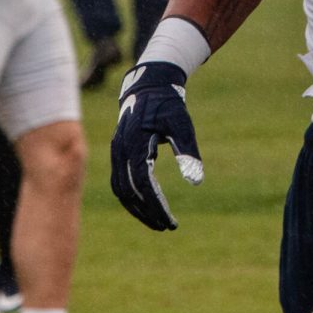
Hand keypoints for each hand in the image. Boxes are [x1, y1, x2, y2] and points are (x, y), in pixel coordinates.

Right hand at [110, 63, 203, 230]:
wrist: (148, 86)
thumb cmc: (168, 105)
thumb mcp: (182, 125)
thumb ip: (188, 152)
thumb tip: (196, 182)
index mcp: (135, 143)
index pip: (143, 184)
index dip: (155, 205)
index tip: (170, 221)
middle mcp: (120, 150)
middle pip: (129, 192)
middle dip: (147, 212)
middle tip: (167, 226)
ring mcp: (116, 152)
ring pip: (121, 190)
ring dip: (137, 209)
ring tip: (157, 222)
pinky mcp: (117, 154)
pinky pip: (119, 182)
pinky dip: (131, 198)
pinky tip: (146, 207)